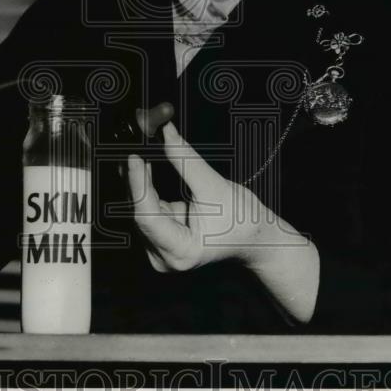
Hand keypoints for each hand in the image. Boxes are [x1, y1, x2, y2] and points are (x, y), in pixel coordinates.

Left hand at [126, 121, 320, 322]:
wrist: (256, 237)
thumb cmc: (243, 220)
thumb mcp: (214, 186)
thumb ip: (185, 160)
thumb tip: (166, 133)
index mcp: (180, 252)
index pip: (146, 216)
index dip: (138, 184)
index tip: (134, 157)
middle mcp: (165, 257)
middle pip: (141, 212)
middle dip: (137, 178)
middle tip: (134, 145)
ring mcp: (161, 248)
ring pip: (141, 208)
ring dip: (139, 180)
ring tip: (139, 151)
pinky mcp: (161, 237)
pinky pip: (147, 207)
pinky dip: (146, 186)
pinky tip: (144, 165)